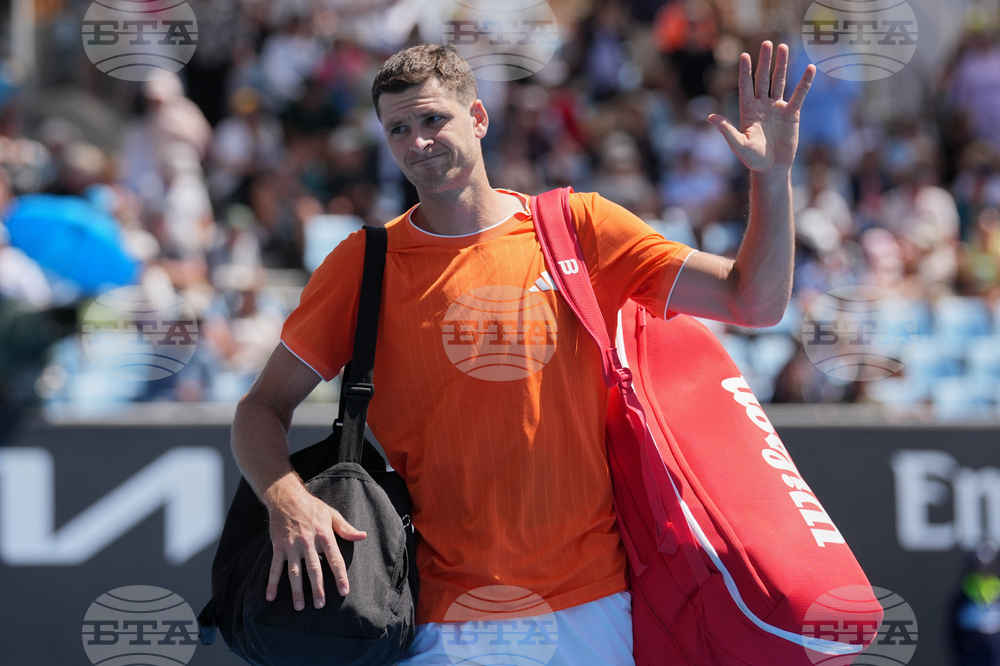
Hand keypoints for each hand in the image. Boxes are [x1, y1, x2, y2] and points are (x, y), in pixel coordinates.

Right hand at [265, 482, 366, 609]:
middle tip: (320, 605)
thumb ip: (346, 528)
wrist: (286, 497)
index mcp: (324, 535)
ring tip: (300, 607)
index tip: (344, 591)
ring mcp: (291, 545)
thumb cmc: (312, 507)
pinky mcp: (278, 546)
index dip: (340, 576)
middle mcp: (308, 541)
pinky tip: (271, 597)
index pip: (334, 559)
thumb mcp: (332, 514)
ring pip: (294, 572)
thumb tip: (362, 536)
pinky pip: (275, 567)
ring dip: (297, 590)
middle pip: (314, 569)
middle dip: (318, 588)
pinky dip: (272, 582)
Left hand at [708, 41, 815, 172]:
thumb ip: (727, 130)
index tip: (744, 55)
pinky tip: (810, 69)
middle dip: (764, 61)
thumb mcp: (738, 144)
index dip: (744, 71)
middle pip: (763, 78)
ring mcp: (776, 107)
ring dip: (782, 65)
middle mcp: (761, 105)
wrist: (772, 168)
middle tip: (766, 43)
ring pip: (779, 81)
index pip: (745, 86)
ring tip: (784, 47)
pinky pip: (798, 94)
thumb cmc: (753, 159)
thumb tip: (710, 117)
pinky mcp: (791, 113)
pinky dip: (804, 83)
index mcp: (747, 110)